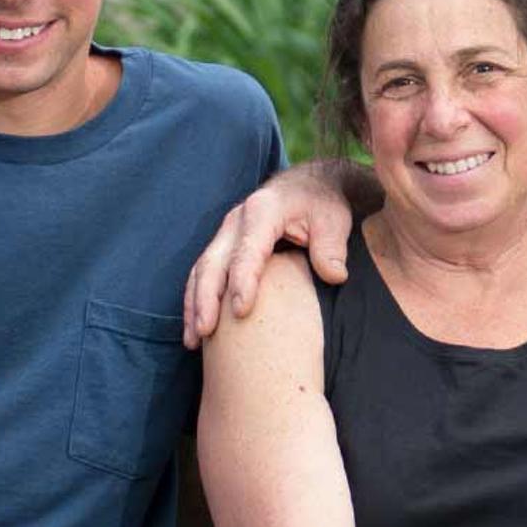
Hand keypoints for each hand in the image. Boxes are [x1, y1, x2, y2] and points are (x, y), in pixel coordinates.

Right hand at [185, 163, 359, 342]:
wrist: (308, 186)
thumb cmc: (321, 204)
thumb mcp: (333, 219)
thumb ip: (331, 247)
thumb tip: (334, 276)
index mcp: (263, 211)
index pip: (248, 251)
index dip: (243, 282)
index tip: (241, 312)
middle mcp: (236, 220)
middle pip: (213, 262)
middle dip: (206, 298)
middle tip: (205, 332)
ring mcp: (226, 233)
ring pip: (201, 270)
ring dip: (194, 305)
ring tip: (192, 340)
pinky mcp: (223, 246)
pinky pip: (202, 274)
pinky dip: (196, 300)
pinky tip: (196, 328)